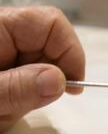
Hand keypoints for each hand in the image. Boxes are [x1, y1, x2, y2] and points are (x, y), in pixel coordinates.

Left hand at [0, 6, 84, 132]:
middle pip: (49, 46)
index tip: (74, 87)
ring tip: (6, 109)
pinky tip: (4, 108)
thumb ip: (17, 88)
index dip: (71, 52)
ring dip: (32, 93)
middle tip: (29, 105)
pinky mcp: (1, 73)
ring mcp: (2, 54)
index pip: (52, 24)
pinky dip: (21, 99)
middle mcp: (3, 35)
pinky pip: (24, 81)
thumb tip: (61, 81)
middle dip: (50, 78)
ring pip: (38, 67)